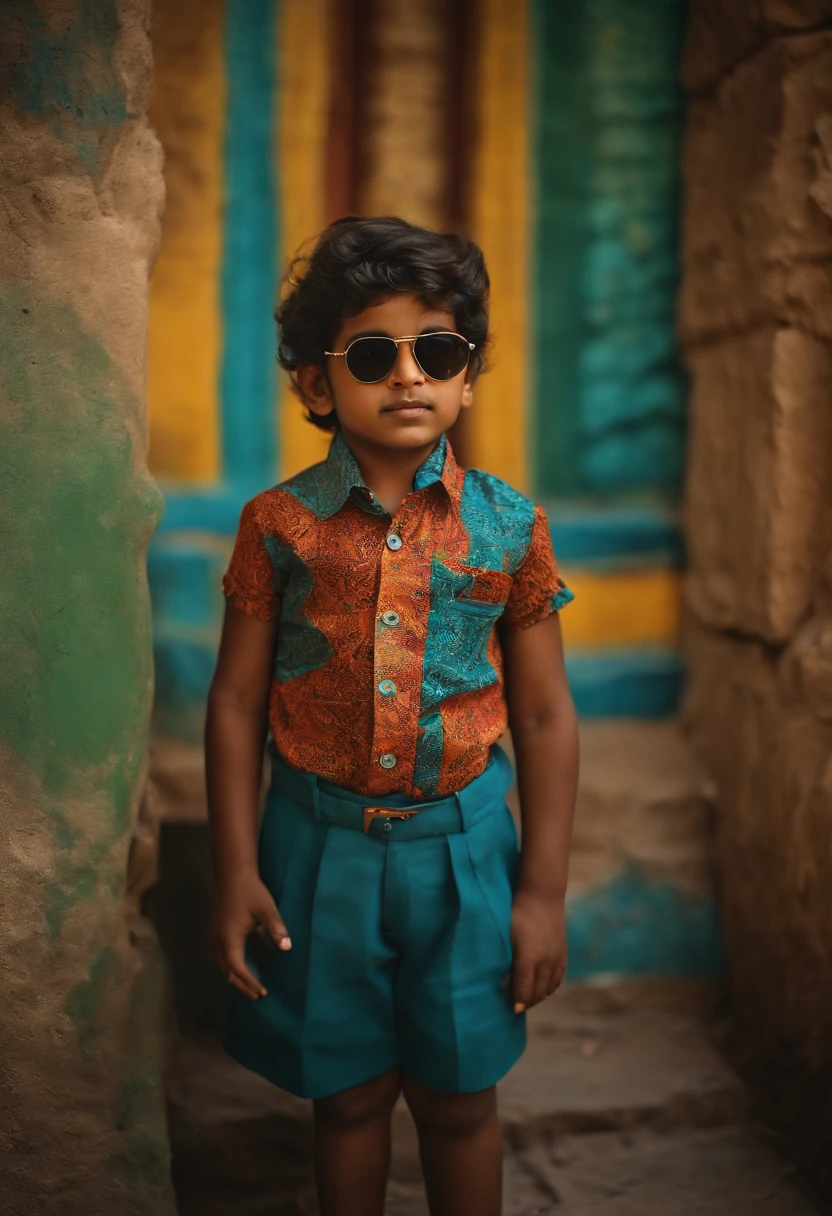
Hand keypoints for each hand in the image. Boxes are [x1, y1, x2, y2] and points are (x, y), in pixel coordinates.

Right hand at [209, 868, 290, 1000]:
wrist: (233, 873)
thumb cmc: (251, 890)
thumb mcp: (267, 908)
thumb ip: (276, 928)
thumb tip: (287, 948)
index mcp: (228, 938)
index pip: (237, 968)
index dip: (250, 982)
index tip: (263, 992)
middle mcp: (218, 940)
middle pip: (227, 971)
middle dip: (242, 985)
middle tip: (258, 997)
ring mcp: (215, 935)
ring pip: (224, 963)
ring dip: (237, 976)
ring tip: (253, 986)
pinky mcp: (218, 930)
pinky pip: (224, 954)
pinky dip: (235, 963)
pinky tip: (250, 964)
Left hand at [509, 890, 566, 1013]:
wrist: (542, 896)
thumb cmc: (516, 914)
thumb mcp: (506, 936)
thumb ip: (504, 961)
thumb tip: (500, 984)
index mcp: (528, 958)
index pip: (524, 990)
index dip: (517, 1003)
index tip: (511, 1010)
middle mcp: (545, 962)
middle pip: (537, 993)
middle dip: (527, 1002)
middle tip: (515, 1005)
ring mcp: (557, 958)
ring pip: (549, 988)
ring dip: (538, 996)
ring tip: (526, 996)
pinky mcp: (563, 954)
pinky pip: (558, 979)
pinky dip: (549, 987)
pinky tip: (541, 987)